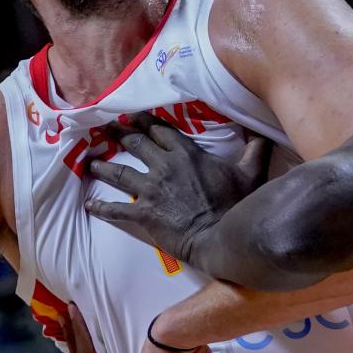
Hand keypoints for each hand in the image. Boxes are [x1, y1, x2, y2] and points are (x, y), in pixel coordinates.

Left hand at [85, 115, 270, 263]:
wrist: (221, 237)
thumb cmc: (237, 204)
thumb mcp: (252, 172)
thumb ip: (255, 149)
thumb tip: (263, 132)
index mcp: (186, 153)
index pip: (161, 131)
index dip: (146, 122)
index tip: (133, 116)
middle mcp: (164, 166)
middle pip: (135, 144)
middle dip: (119, 134)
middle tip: (106, 129)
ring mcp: (151, 189)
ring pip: (119, 172)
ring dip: (103, 166)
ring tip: (91, 162)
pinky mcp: (143, 213)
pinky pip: (117, 209)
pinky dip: (101, 206)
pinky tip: (89, 204)